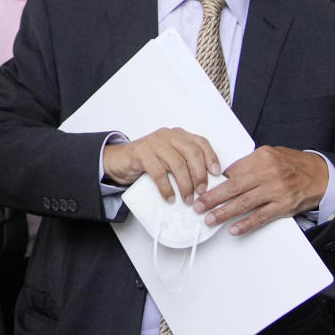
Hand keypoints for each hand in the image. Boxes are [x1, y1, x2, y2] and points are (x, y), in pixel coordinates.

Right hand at [102, 128, 219, 201]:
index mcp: (178, 135)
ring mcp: (154, 143)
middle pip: (191, 153)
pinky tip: (170, 197)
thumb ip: (184, 162)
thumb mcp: (169, 157)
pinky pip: (159, 173)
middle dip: (199, 175)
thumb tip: (205, 182)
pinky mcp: (141, 153)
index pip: (200, 143)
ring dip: (185, 185)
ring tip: (187, 199)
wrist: (118, 160)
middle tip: (201, 192)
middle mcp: (168, 136)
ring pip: (177, 164)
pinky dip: (166, 188)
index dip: (211, 157)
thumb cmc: (147, 161)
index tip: (216, 173)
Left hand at [193, 146, 327, 234]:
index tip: (201, 189)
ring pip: (245, 203)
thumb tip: (225, 175)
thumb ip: (248, 164)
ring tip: (210, 219)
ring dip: (224, 213)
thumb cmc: (292, 164)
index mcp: (261, 158)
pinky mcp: (284, 205)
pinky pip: (261, 217)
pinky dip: (246, 224)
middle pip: (234, 187)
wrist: (321, 174)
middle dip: (213, 198)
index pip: (233, 170)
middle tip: (198, 206)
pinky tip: (234, 229)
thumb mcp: (269, 155)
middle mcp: (268, 173)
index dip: (216, 182)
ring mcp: (276, 190)